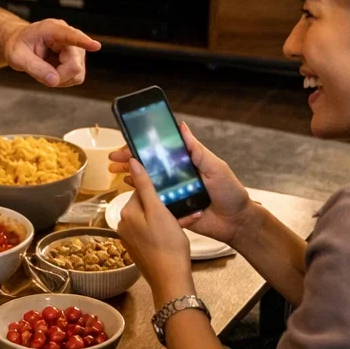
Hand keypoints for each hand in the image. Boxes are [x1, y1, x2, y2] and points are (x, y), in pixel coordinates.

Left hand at [4, 19, 100, 87]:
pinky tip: (51, 71)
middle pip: (74, 65)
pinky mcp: (78, 59)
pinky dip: (63, 80)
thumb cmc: (18, 45)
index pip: (70, 35)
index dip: (83, 41)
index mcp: (52, 29)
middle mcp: (69, 36)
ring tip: (44, 68)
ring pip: (77, 74)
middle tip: (39, 71)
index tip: (95, 46)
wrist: (21, 43)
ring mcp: (76, 48)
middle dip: (58, 75)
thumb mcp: (17, 56)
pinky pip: (76, 77)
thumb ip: (34, 68)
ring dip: (60, 78)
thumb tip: (54, 81)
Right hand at [106, 124, 253, 244]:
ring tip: (115, 171)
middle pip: (149, 165)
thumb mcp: (215, 167)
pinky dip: (139, 193)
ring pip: (147, 182)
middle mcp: (177, 176)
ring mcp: (173, 193)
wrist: (236, 222)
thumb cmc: (230, 192)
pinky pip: (153, 201)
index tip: (127, 143)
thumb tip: (182, 126)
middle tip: (113, 159)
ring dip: (130, 174)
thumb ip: (197, 150)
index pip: (160, 152)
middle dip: (129, 160)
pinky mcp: (172, 209)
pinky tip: (128, 188)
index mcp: (186, 163)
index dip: (143, 147)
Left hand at [115, 159, 194, 302]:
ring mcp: (131, 238)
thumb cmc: (168, 245)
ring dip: (170, 217)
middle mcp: (124, 224)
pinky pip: (153, 232)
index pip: (141, 190)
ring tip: (187, 220)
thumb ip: (145, 186)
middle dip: (166, 205)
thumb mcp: (158, 211)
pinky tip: (181, 232)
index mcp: (126, 213)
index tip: (174, 192)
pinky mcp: (141, 249)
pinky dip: (167, 229)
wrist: (171, 280)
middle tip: (184, 209)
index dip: (160, 190)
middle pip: (147, 204)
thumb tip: (131, 161)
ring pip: (152, 218)